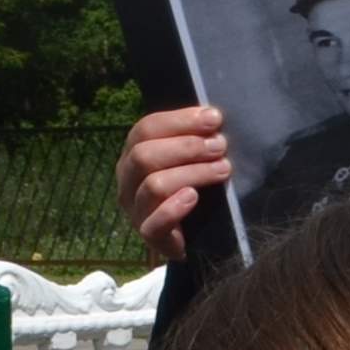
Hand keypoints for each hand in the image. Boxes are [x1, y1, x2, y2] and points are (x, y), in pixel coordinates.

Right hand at [115, 107, 229, 262]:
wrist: (194, 231)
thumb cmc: (193, 183)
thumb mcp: (190, 156)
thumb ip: (194, 136)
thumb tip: (213, 115)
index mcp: (134, 152)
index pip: (146, 128)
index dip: (180, 121)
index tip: (214, 118)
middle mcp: (128, 179)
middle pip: (144, 155)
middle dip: (187, 147)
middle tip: (221, 146)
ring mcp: (135, 208)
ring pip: (153, 186)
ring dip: (191, 173)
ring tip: (222, 169)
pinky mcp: (148, 234)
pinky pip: (153, 224)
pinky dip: (173, 209)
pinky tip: (194, 198)